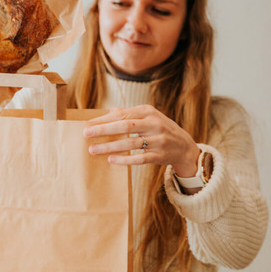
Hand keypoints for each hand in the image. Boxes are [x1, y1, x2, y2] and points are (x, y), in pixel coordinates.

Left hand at [82, 105, 200, 177]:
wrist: (184, 147)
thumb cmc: (160, 129)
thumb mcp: (148, 117)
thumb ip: (129, 114)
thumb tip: (108, 112)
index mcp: (148, 112)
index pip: (122, 114)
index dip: (104, 119)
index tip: (87, 124)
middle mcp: (154, 124)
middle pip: (125, 126)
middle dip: (104, 130)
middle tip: (86, 134)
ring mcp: (158, 141)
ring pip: (131, 144)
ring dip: (110, 147)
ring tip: (93, 150)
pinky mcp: (160, 156)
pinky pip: (140, 158)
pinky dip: (125, 159)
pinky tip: (111, 160)